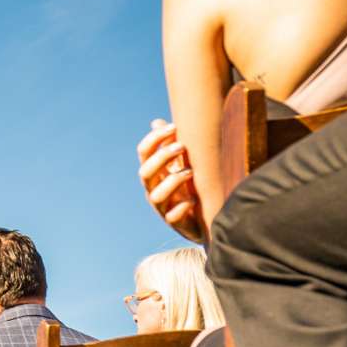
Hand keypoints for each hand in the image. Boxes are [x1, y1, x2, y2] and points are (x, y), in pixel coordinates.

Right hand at [136, 118, 206, 242]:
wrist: (202, 220)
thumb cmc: (188, 187)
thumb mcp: (180, 165)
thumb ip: (170, 145)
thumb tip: (156, 122)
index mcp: (154, 173)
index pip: (144, 153)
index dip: (154, 139)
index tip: (173, 127)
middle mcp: (153, 190)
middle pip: (145, 173)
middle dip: (161, 158)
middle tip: (182, 146)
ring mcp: (162, 208)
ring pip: (155, 196)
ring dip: (172, 181)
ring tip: (190, 172)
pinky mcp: (175, 224)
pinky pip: (172, 217)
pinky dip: (181, 208)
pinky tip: (193, 200)